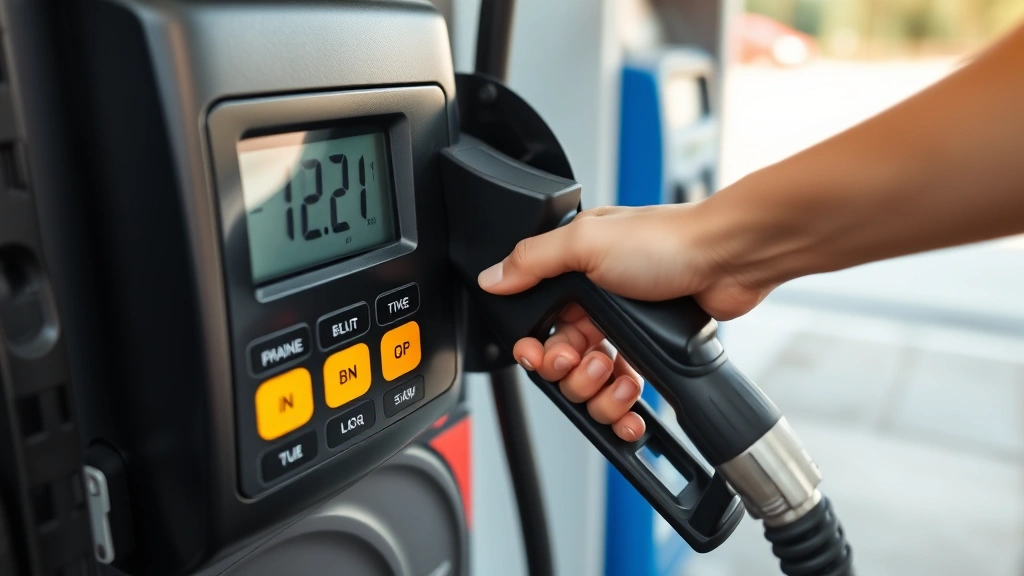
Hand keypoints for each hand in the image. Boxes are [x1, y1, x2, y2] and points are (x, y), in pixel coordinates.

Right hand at [477, 203, 775, 440]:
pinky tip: (630, 406)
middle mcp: (595, 301)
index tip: (541, 359)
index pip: (536, 322)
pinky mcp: (651, 352)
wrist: (729, 259)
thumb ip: (533, 261)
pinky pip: (624, 393)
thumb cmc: (667, 241)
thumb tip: (492, 276)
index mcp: (573, 271)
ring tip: (621, 377)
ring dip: (600, 392)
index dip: (534, 349)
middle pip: (562, 361)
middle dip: (572, 373)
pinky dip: (622, 408)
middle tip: (593, 360)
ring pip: (591, 383)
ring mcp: (624, 329)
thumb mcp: (587, 242)